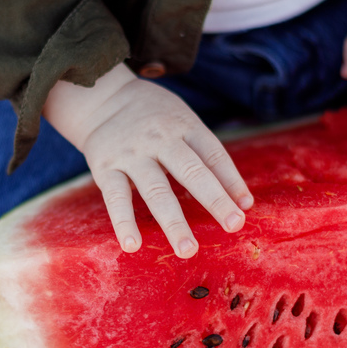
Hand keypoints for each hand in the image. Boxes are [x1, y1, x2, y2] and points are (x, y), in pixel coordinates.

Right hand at [44, 67, 252, 257]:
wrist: (101, 97)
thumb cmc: (155, 118)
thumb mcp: (183, 122)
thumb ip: (208, 156)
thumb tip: (242, 199)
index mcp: (184, 125)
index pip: (213, 154)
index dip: (231, 181)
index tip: (245, 207)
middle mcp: (160, 138)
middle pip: (192, 171)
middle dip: (215, 200)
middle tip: (233, 226)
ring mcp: (132, 154)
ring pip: (156, 190)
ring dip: (173, 222)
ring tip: (187, 250)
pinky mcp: (105, 167)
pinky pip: (115, 197)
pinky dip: (124, 222)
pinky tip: (132, 245)